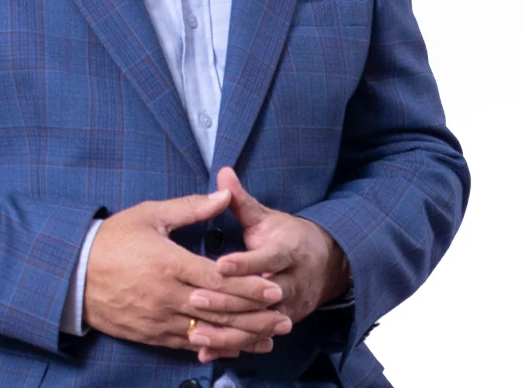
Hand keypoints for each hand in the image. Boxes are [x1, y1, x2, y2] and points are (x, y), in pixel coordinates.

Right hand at [83, 189, 290, 359]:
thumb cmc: (112, 239)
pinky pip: (187, 345)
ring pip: (208, 333)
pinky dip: (214, 347)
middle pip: (219, 310)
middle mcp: (166, 295)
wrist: (72, 274)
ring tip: (269, 338)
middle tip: (284, 317)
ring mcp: (158, 318)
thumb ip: (192, 208)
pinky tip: (235, 348)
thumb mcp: (150, 215)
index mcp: (169, 263)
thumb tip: (225, 194)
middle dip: (255, 316)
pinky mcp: (150, 334)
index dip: (249, 286)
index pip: (218, 280)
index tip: (274, 288)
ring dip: (241, 337)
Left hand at [190, 168, 350, 361]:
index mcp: (290, 251)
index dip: (246, 263)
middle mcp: (293, 282)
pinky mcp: (281, 324)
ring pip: (259, 323)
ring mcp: (289, 307)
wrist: (325, 264)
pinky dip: (231, 345)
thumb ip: (241, 200)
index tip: (220, 264)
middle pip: (262, 295)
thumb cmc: (287, 237)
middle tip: (196, 299)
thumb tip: (222, 173)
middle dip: (229, 299)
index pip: (269, 258)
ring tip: (197, 331)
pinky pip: (255, 338)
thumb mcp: (267, 217)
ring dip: (228, 331)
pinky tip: (205, 349)